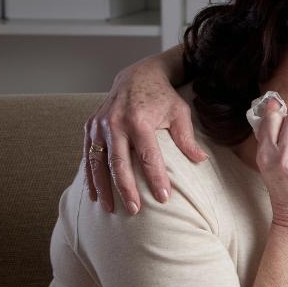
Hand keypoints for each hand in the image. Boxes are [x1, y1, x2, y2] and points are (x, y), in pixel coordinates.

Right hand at [84, 52, 206, 213]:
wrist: (137, 75)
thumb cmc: (162, 97)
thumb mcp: (179, 112)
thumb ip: (187, 138)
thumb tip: (200, 160)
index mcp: (139, 120)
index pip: (149, 156)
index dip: (156, 178)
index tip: (164, 198)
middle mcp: (116, 123)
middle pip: (119, 162)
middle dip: (126, 188)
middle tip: (134, 210)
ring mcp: (100, 125)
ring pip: (98, 162)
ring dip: (103, 187)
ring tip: (110, 209)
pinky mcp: (90, 127)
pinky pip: (87, 155)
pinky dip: (89, 176)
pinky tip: (93, 195)